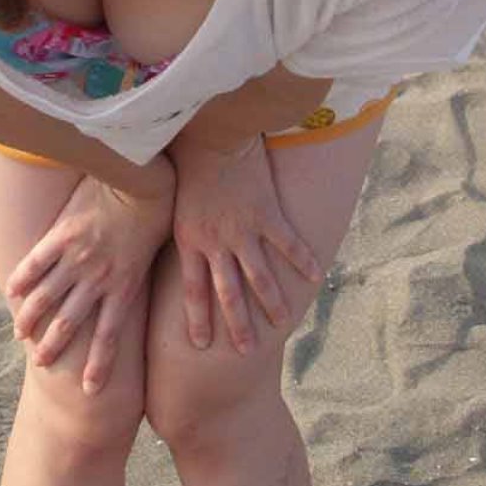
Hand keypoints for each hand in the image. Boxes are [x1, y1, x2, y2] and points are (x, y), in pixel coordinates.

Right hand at [5, 161, 173, 393]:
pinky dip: (22, 280)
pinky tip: (11, 293)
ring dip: (31, 320)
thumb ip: (142, 270)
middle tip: (42, 365)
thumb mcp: (155, 250)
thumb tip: (143, 282)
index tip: (91, 390)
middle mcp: (97, 279)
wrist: (143, 181)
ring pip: (47, 298)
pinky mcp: (61, 235)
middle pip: (70, 324)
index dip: (99, 365)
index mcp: (124, 286)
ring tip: (20, 335)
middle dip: (54, 348)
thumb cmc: (157, 211)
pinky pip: (36, 263)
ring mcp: (76, 259)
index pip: (109, 336)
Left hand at [169, 137, 320, 353]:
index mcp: (189, 242)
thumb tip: (172, 245)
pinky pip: (287, 244)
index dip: (197, 320)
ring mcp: (243, 230)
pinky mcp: (266, 213)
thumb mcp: (172, 202)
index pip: (192, 292)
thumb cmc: (185, 163)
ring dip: (271, 303)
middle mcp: (216, 243)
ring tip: (281, 323)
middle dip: (237, 326)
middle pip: (227, 293)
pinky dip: (302, 262)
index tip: (201, 345)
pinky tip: (314, 278)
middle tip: (245, 351)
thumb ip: (177, 229)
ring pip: (259, 276)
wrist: (210, 133)